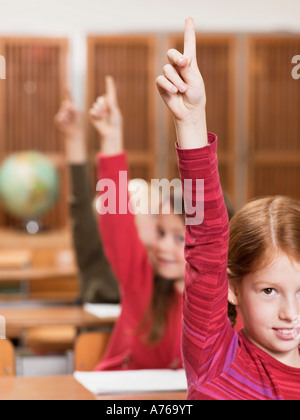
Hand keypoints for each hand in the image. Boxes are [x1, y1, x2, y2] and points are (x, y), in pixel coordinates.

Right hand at [54, 91, 82, 138]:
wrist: (74, 132)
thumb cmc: (77, 123)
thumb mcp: (77, 114)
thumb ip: (73, 108)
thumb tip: (67, 105)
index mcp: (70, 107)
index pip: (69, 97)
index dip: (68, 91)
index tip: (67, 84)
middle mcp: (64, 109)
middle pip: (66, 104)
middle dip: (71, 111)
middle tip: (73, 117)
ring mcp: (60, 114)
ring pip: (63, 112)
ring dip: (69, 117)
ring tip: (70, 121)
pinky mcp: (57, 120)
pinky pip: (61, 118)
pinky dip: (65, 121)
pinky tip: (66, 124)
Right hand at [89, 76, 123, 155]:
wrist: (110, 132)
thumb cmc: (115, 123)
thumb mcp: (115, 113)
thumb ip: (111, 105)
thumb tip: (105, 97)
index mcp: (112, 103)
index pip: (110, 92)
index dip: (109, 85)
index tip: (109, 78)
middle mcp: (105, 105)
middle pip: (101, 99)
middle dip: (103, 105)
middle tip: (106, 112)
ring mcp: (99, 110)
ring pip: (96, 105)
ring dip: (100, 111)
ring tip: (104, 117)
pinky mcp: (94, 115)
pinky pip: (92, 111)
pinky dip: (95, 114)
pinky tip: (99, 119)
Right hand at [156, 17, 207, 148]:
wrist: (189, 111)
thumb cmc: (196, 95)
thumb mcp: (195, 81)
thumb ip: (189, 69)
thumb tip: (182, 59)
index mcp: (189, 63)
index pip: (188, 44)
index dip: (188, 31)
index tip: (189, 18)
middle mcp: (178, 67)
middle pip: (172, 53)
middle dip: (176, 57)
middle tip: (184, 63)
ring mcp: (169, 76)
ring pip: (167, 69)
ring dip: (176, 80)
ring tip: (183, 90)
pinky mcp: (162, 85)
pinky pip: (161, 79)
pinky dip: (168, 85)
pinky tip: (174, 91)